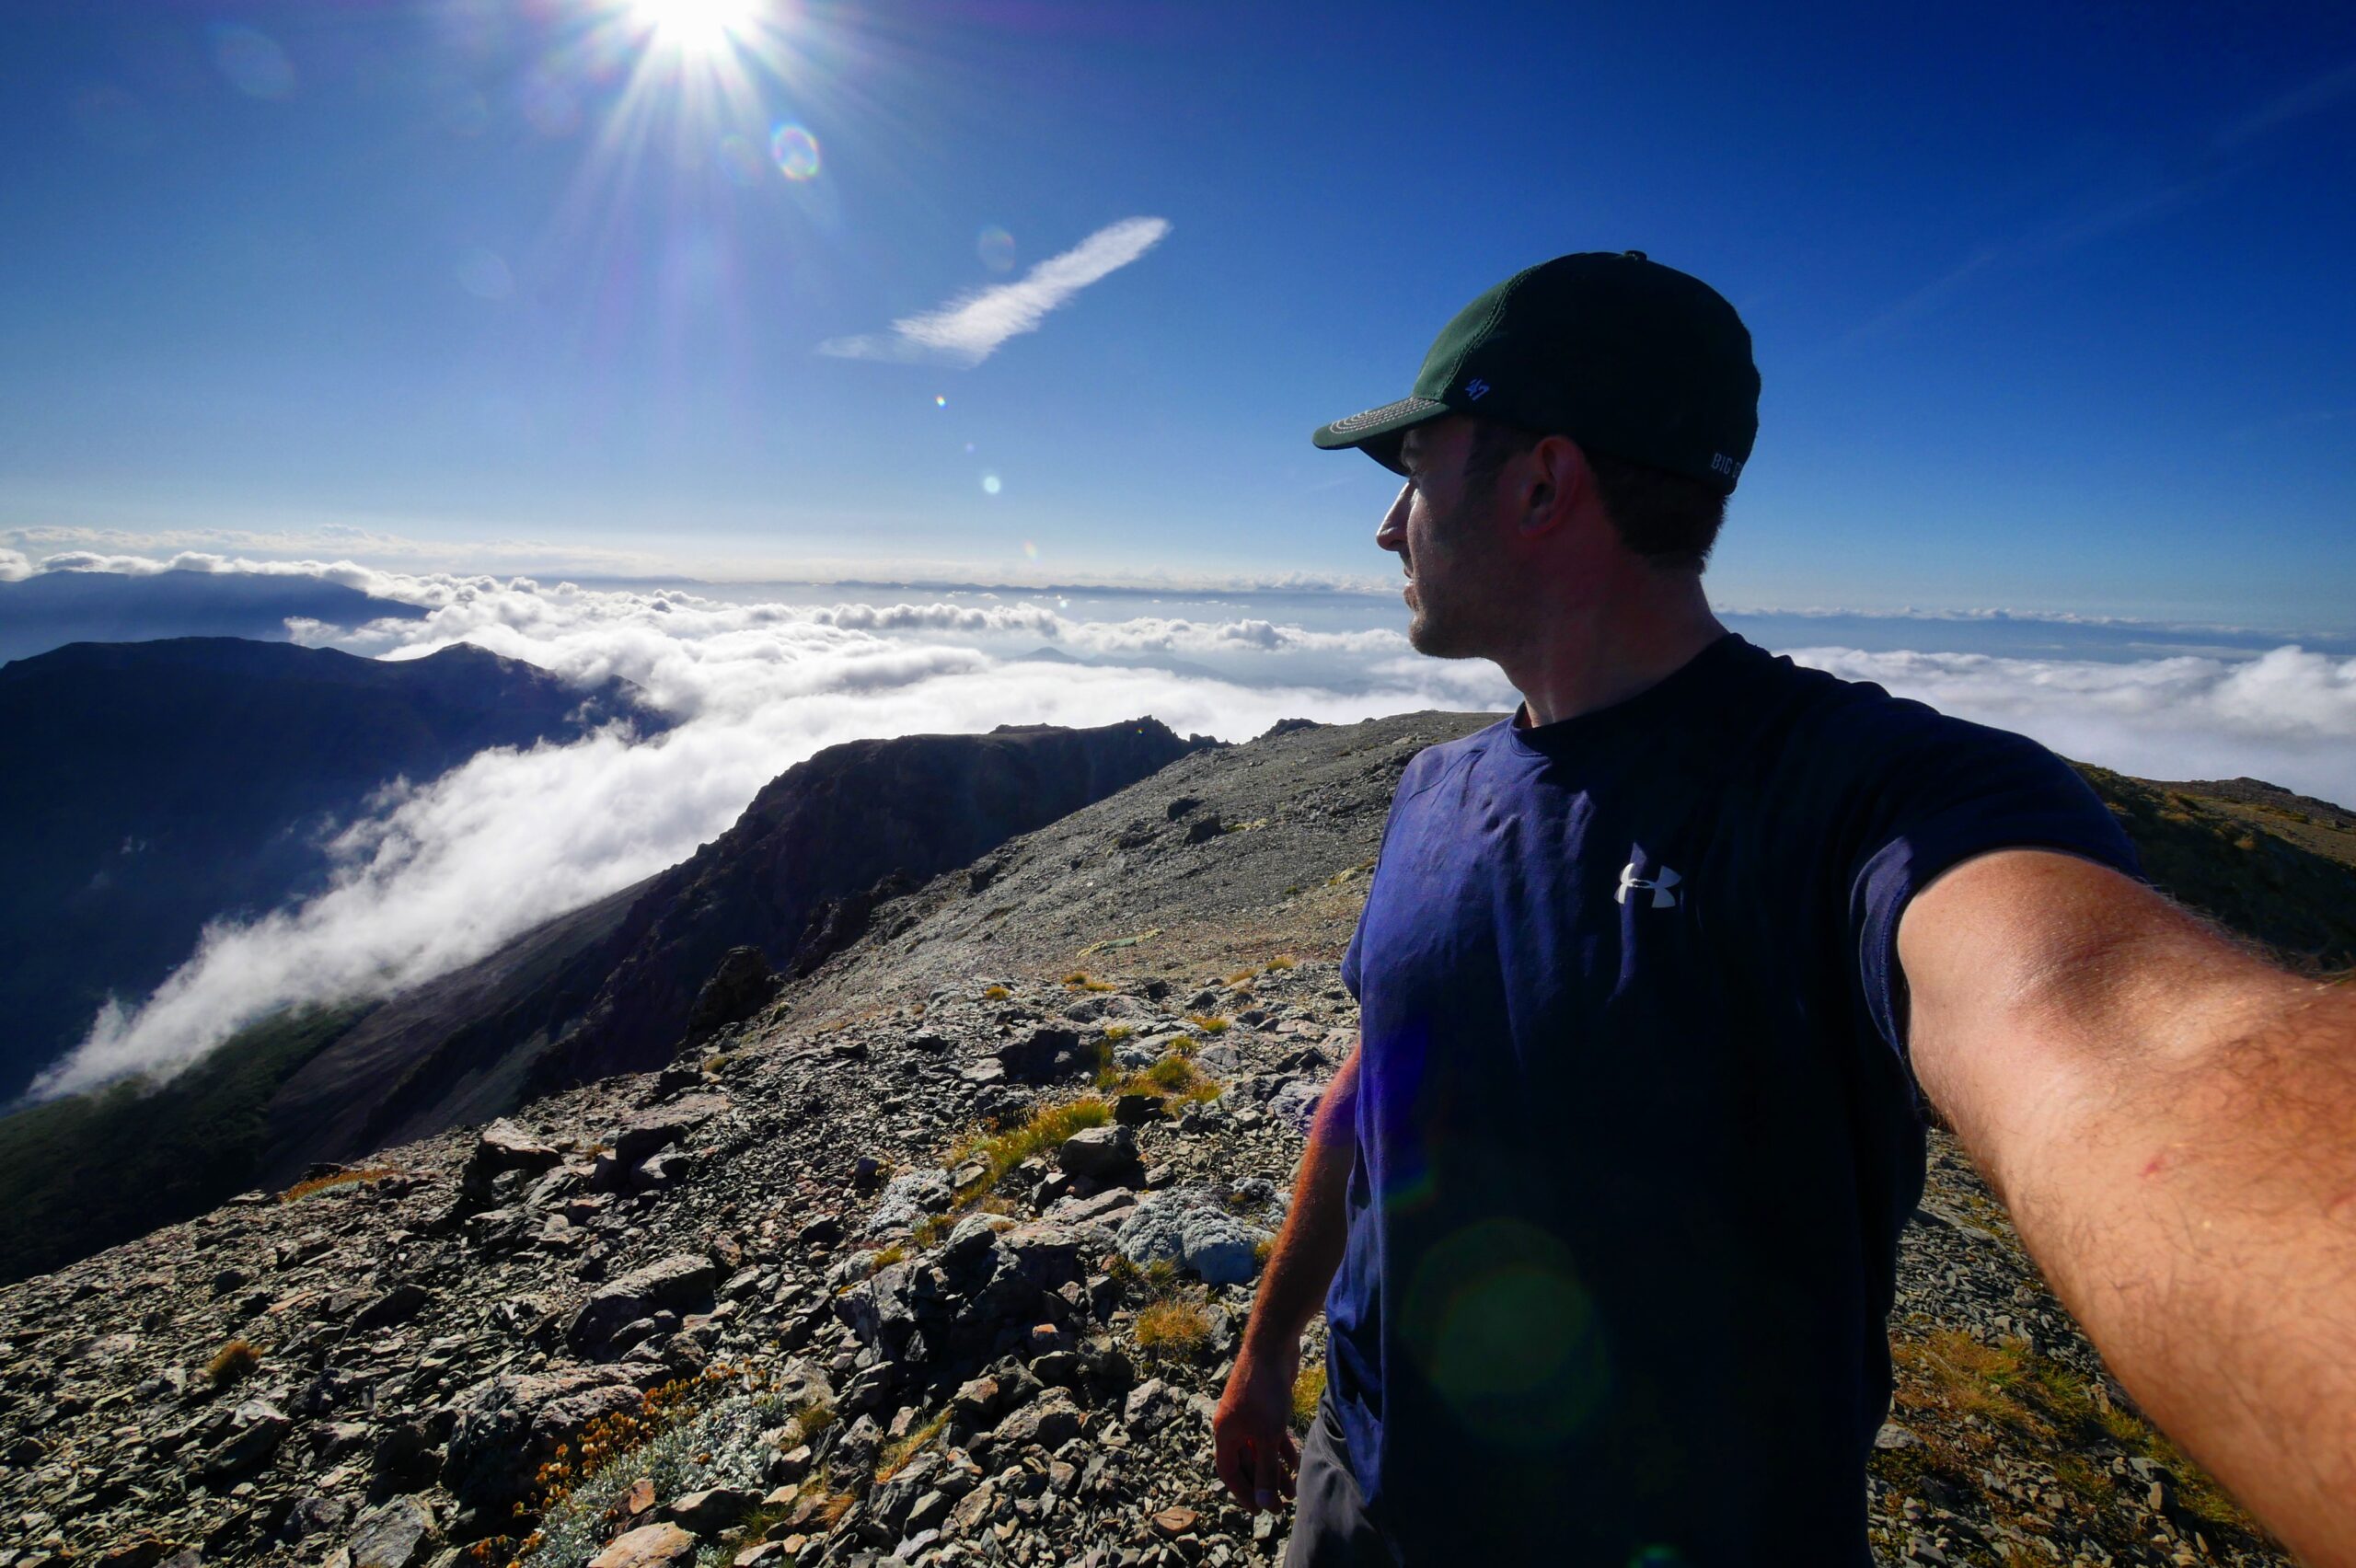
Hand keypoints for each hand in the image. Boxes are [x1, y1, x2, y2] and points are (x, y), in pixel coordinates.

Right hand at [1213, 1343, 1302, 1513]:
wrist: (1272, 1347)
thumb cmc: (1264, 1391)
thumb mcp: (1267, 1436)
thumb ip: (1266, 1471)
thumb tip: (1265, 1504)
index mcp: (1225, 1433)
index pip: (1229, 1472)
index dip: (1243, 1493)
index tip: (1260, 1511)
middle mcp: (1233, 1425)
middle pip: (1246, 1463)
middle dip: (1263, 1484)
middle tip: (1280, 1506)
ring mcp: (1249, 1415)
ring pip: (1261, 1450)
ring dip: (1275, 1470)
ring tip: (1292, 1492)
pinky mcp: (1265, 1406)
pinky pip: (1270, 1436)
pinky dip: (1281, 1450)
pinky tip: (1295, 1465)